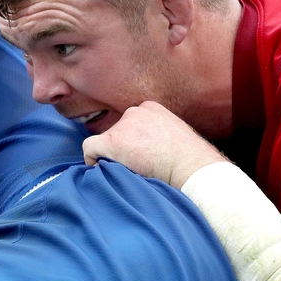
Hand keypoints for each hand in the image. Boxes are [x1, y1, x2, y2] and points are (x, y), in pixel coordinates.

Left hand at [82, 101, 227, 187]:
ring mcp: (123, 126)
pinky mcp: (112, 141)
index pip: (131, 124)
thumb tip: (150, 149)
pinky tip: (106, 172)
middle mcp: (135, 111)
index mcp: (151, 109)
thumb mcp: (176, 136)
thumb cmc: (190, 159)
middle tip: (138, 167)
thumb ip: (159, 135)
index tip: (143, 157)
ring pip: (106, 142)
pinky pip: (90, 149)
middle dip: (123, 149)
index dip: (133, 142)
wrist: (190, 165)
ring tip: (132, 171)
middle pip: (118, 132)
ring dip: (115, 156)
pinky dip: (94, 161)